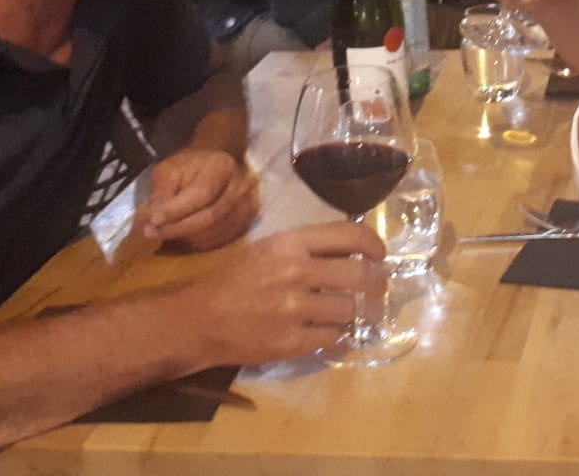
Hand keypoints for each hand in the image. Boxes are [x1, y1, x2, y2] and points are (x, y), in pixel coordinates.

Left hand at [141, 149, 258, 249]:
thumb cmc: (190, 168)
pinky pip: (221, 241)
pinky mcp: (246, 223)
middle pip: (210, 217)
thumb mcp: (170, 170)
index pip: (202, 194)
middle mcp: (241, 187)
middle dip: (178, 228)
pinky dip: (198, 244)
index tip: (153, 220)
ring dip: (186, 239)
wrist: (214, 168)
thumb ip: (163, 191)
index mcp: (223, 167)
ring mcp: (248, 207)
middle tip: (151, 233)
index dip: (177, 210)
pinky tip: (182, 240)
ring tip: (163, 236)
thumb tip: (154, 218)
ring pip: (215, 232)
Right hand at [183, 222, 386, 365]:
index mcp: (289, 244)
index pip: (349, 236)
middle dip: (376, 283)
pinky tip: (326, 331)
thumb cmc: (234, 280)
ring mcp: (293, 310)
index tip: (379, 255)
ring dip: (351, 312)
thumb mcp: (267, 250)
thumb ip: (306, 248)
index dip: (373, 244)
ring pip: (349, 310)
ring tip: (342, 312)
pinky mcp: (290, 342)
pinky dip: (335, 335)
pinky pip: (333, 338)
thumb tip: (352, 251)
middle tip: (377, 288)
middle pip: (359, 276)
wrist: (199, 319)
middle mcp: (295, 273)